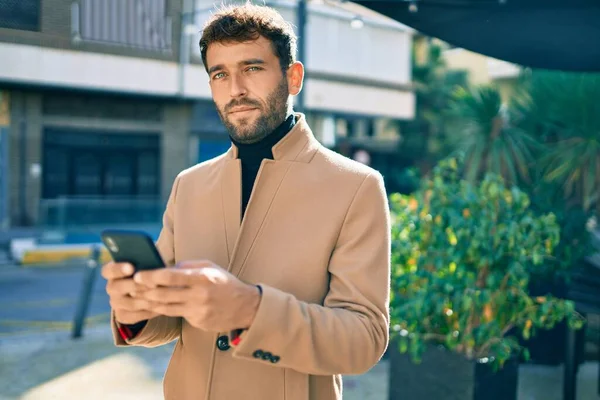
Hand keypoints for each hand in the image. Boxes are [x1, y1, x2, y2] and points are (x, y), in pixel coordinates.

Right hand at [101, 262, 158, 324]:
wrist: (147, 290)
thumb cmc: (147, 271)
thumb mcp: (145, 265)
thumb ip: (145, 263)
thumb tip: (153, 262)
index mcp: (113, 271)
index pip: (109, 270)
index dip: (118, 269)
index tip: (131, 268)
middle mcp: (111, 287)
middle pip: (118, 288)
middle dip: (136, 286)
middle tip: (153, 284)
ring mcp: (115, 302)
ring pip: (129, 303)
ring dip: (146, 301)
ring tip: (162, 297)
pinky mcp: (122, 315)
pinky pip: (133, 316)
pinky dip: (148, 312)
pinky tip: (160, 307)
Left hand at [133, 260, 260, 331]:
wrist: (246, 306)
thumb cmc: (224, 283)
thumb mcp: (210, 267)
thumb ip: (187, 267)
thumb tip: (164, 268)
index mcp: (202, 277)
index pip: (170, 276)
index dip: (151, 276)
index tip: (138, 275)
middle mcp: (199, 295)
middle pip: (164, 294)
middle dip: (144, 291)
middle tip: (131, 288)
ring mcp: (198, 311)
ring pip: (166, 308)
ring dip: (150, 303)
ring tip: (138, 297)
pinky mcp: (198, 322)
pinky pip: (177, 315)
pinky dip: (166, 310)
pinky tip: (156, 306)